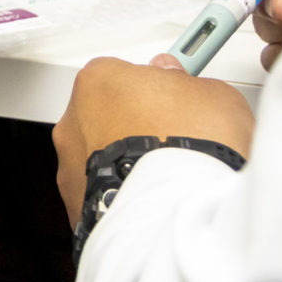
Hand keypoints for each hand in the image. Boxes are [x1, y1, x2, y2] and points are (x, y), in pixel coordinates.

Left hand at [53, 56, 256, 227]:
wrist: (180, 207)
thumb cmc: (192, 147)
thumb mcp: (211, 94)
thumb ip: (185, 82)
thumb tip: (180, 83)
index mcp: (99, 82)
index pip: (121, 75)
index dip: (151, 89)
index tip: (172, 100)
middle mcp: (75, 122)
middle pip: (105, 115)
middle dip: (134, 126)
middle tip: (172, 140)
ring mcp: (70, 166)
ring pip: (98, 157)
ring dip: (125, 163)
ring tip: (166, 177)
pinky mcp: (76, 206)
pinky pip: (98, 194)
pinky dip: (119, 195)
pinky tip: (151, 200)